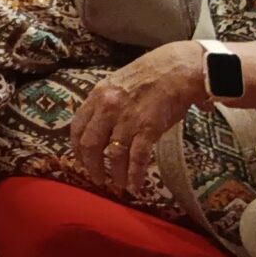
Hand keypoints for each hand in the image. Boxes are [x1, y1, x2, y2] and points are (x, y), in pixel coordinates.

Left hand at [68, 41, 206, 196]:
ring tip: (117, 186)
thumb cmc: (151, 74)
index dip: (77, 148)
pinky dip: (134, 175)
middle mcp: (108, 108)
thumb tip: (101, 124)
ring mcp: (127, 119)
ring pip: (113, 155)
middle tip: (97, 179)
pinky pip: (137, 158)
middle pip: (90, 144)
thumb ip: (106, 102)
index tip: (80, 161)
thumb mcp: (118, 83)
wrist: (178, 70)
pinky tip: (134, 186)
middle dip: (92, 166)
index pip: (77, 127)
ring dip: (115, 175)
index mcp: (98, 96)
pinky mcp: (148, 129)